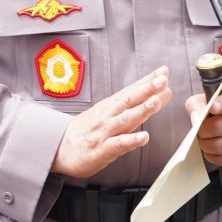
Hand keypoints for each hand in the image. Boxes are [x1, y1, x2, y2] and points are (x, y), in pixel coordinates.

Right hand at [51, 67, 170, 178]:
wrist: (59, 148)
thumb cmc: (87, 130)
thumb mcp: (108, 113)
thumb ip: (134, 106)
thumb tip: (159, 95)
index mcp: (110, 106)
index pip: (131, 90)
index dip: (147, 80)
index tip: (163, 71)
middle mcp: (107, 116)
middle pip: (129, 100)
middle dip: (146, 89)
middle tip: (162, 80)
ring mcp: (104, 132)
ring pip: (125, 119)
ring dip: (140, 110)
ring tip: (155, 102)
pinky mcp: (101, 150)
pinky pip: (118, 144)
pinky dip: (131, 140)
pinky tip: (144, 137)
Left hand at [187, 87, 221, 166]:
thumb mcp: (210, 97)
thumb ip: (198, 104)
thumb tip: (195, 119)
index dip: (220, 105)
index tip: (212, 107)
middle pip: (220, 127)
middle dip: (203, 131)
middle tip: (199, 131)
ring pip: (221, 146)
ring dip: (206, 145)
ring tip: (204, 140)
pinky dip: (213, 157)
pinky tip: (211, 151)